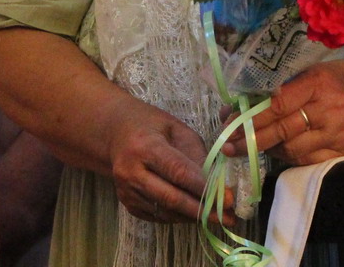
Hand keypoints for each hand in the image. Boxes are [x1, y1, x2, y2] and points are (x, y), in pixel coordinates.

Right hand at [103, 96, 219, 225]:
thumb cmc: (150, 126)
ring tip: (215, 216)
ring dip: (192, 216)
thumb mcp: (176, 129)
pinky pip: (156, 216)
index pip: (178, 172)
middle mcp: (131, 170)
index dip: (204, 189)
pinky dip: (177, 217)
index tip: (228, 200)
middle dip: (202, 210)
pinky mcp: (126, 202)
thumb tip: (216, 184)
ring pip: (165, 212)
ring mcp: (126, 189)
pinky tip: (191, 212)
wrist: (115, 134)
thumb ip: (196, 154)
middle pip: (171, 198)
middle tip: (228, 218)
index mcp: (144, 146)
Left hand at [226, 59, 343, 164]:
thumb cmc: (332, 79)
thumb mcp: (307, 72)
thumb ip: (275, 89)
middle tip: (229, 145)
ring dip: (268, 148)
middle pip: (282, 130)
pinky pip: (306, 160)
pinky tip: (278, 149)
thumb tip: (235, 108)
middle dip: (251, 139)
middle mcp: (330, 111)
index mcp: (317, 84)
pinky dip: (287, 157)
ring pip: (292, 150)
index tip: (228, 125)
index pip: (278, 104)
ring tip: (253, 144)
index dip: (251, 118)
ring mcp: (339, 135)